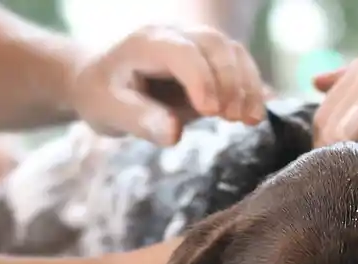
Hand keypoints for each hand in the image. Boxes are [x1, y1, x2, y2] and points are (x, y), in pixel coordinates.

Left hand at [70, 25, 267, 145]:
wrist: (100, 80)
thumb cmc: (101, 96)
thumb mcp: (109, 111)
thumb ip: (140, 121)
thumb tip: (174, 135)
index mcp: (146, 42)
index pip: (183, 53)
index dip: (202, 80)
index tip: (211, 114)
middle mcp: (174, 34)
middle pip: (215, 45)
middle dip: (232, 81)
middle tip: (235, 119)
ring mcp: (193, 42)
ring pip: (232, 51)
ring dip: (247, 84)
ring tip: (250, 120)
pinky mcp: (207, 59)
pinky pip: (238, 63)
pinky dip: (252, 86)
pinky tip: (258, 112)